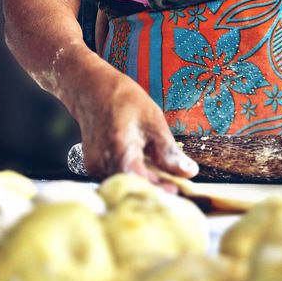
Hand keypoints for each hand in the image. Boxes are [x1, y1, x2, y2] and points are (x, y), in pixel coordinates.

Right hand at [71, 70, 198, 188]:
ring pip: (125, 185)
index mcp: (119, 154)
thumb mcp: (153, 122)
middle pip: (133, 189)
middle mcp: (102, 166)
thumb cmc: (122, 101)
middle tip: (175, 187)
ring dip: (145, 184)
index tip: (178, 190)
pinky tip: (146, 171)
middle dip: (155, 190)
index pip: (142, 184)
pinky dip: (133, 177)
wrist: (92, 90)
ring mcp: (95, 169)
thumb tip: (189, 172)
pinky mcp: (94, 168)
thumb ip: (169, 152)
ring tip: (164, 179)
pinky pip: (117, 177)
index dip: (161, 190)